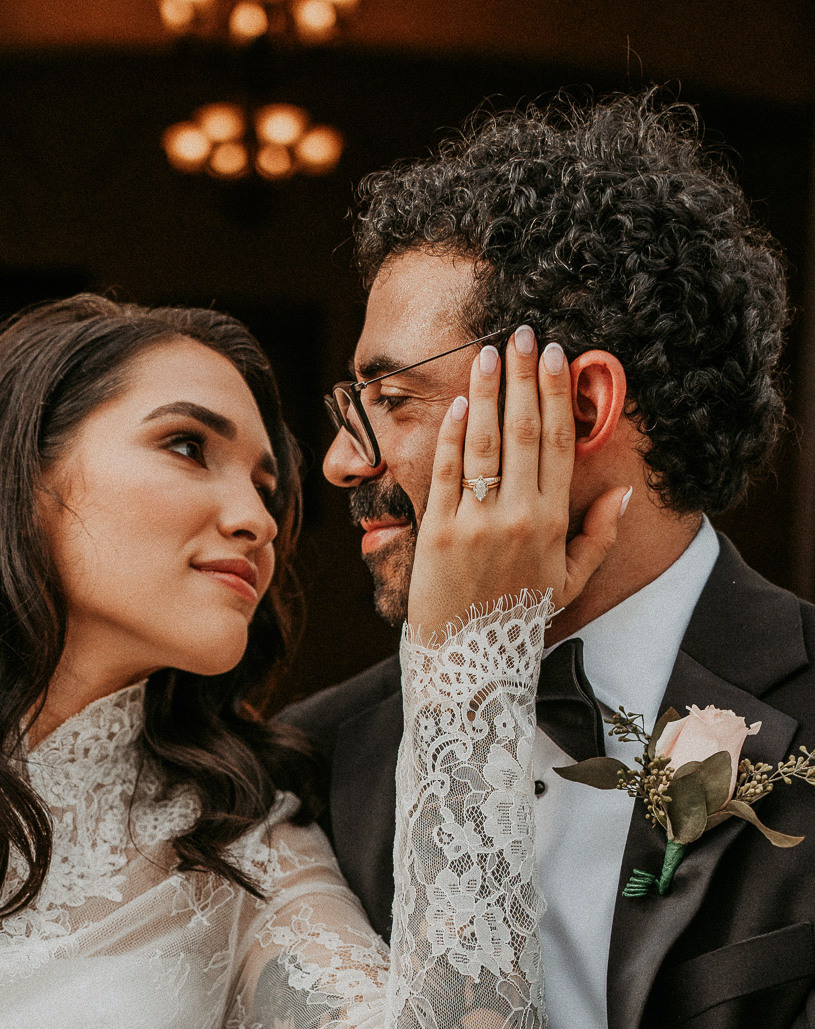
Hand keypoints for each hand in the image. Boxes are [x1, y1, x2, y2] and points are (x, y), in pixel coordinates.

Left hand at [401, 326, 628, 639]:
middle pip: (522, 432)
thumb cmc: (518, 618)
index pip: (556, 443)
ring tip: (489, 354)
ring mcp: (474, 524)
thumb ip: (597, 537)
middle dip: (523, 378)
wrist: (470, 660)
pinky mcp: (437, 533)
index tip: (558, 356)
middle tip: (524, 335)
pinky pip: (446, 473)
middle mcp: (516, 518)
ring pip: (483, 444)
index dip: (556, 395)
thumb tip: (624, 494)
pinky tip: (459, 403)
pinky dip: (452, 435)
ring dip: (486, 393)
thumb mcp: (568, 583)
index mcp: (551, 523)